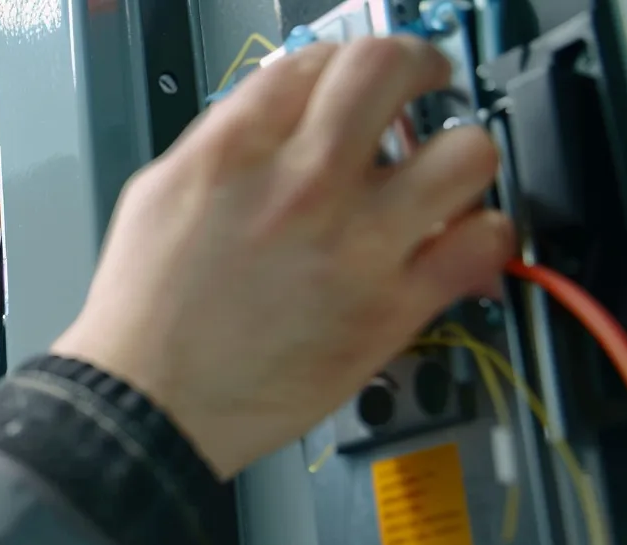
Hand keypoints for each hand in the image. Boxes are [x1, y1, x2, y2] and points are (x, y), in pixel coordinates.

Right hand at [50, 37, 511, 479]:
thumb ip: (225, 143)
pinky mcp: (392, 308)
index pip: (317, 59)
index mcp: (235, 149)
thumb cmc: (144, 314)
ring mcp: (356, 244)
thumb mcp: (158, 194)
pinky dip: (480, 238)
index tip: (355, 78)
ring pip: (466, 152)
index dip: (343, 60)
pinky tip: (457, 245)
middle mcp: (303, 183)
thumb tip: (278, 116)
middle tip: (422, 87)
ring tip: (444, 176)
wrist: (148, 404)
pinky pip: (482, 244)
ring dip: (460, 156)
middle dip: (418, 67)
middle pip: (393, 70)